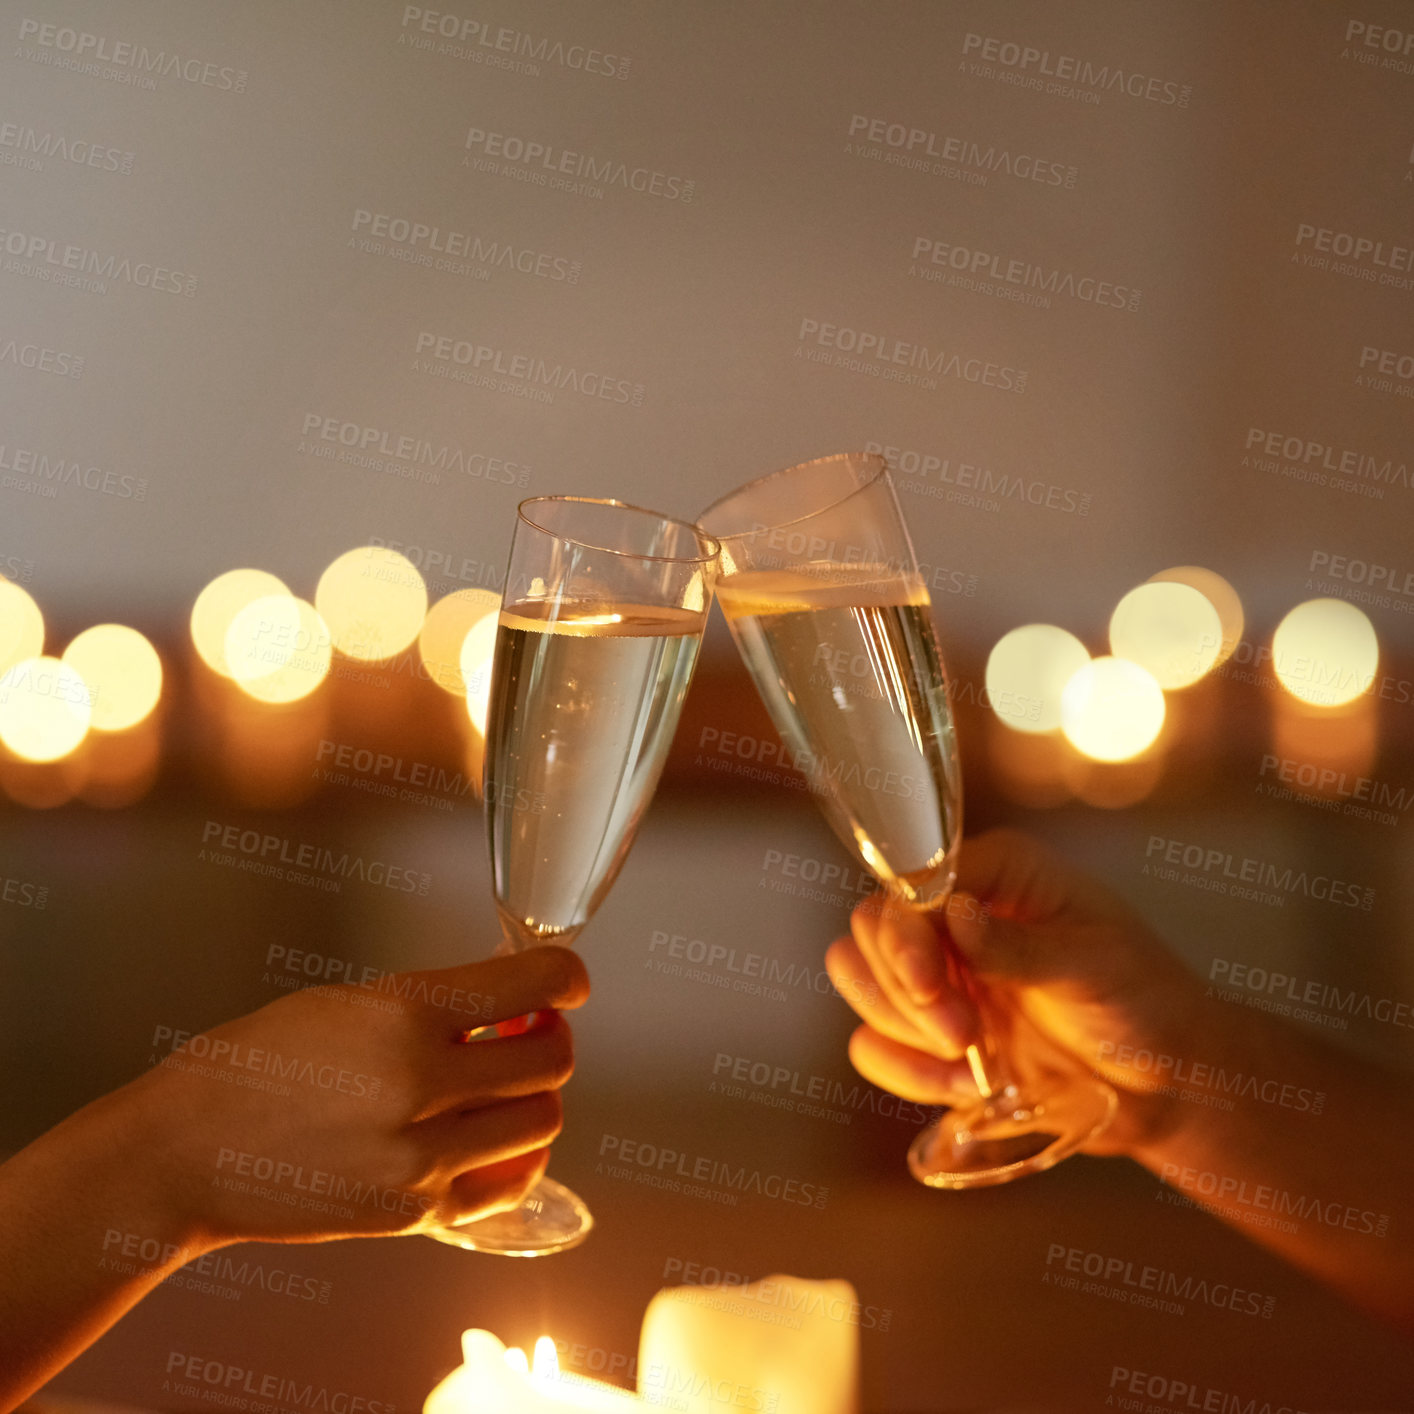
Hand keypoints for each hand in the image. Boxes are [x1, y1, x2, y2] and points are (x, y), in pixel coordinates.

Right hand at [91, 947, 588, 1248]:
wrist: (188, 1150)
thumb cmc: (262, 1062)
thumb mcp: (354, 1001)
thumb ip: (439, 1003)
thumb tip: (518, 1003)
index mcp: (405, 1011)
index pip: (532, 983)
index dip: (566, 977)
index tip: (569, 981)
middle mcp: (420, 1083)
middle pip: (551, 1060)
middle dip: (551, 1039)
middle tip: (530, 1034)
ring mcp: (421, 1156)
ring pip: (542, 1122)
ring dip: (536, 1097)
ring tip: (501, 1085)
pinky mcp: (414, 1212)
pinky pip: (510, 1183)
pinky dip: (518, 1156)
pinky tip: (493, 1135)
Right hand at [825, 829, 1211, 1155]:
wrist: (1166, 1082)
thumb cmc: (1147, 1002)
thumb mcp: (1096, 966)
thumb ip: (1021, 945)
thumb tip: (956, 914)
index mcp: (998, 874)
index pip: (913, 883)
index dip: (906, 933)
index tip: (929, 984)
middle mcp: (956, 915)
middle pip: (870, 928)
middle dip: (904, 989)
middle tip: (963, 1033)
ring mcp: (939, 974)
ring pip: (856, 979)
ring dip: (898, 1025)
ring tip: (967, 1057)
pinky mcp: (929, 1033)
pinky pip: (869, 1044)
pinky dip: (901, 1069)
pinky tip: (958, 1084)